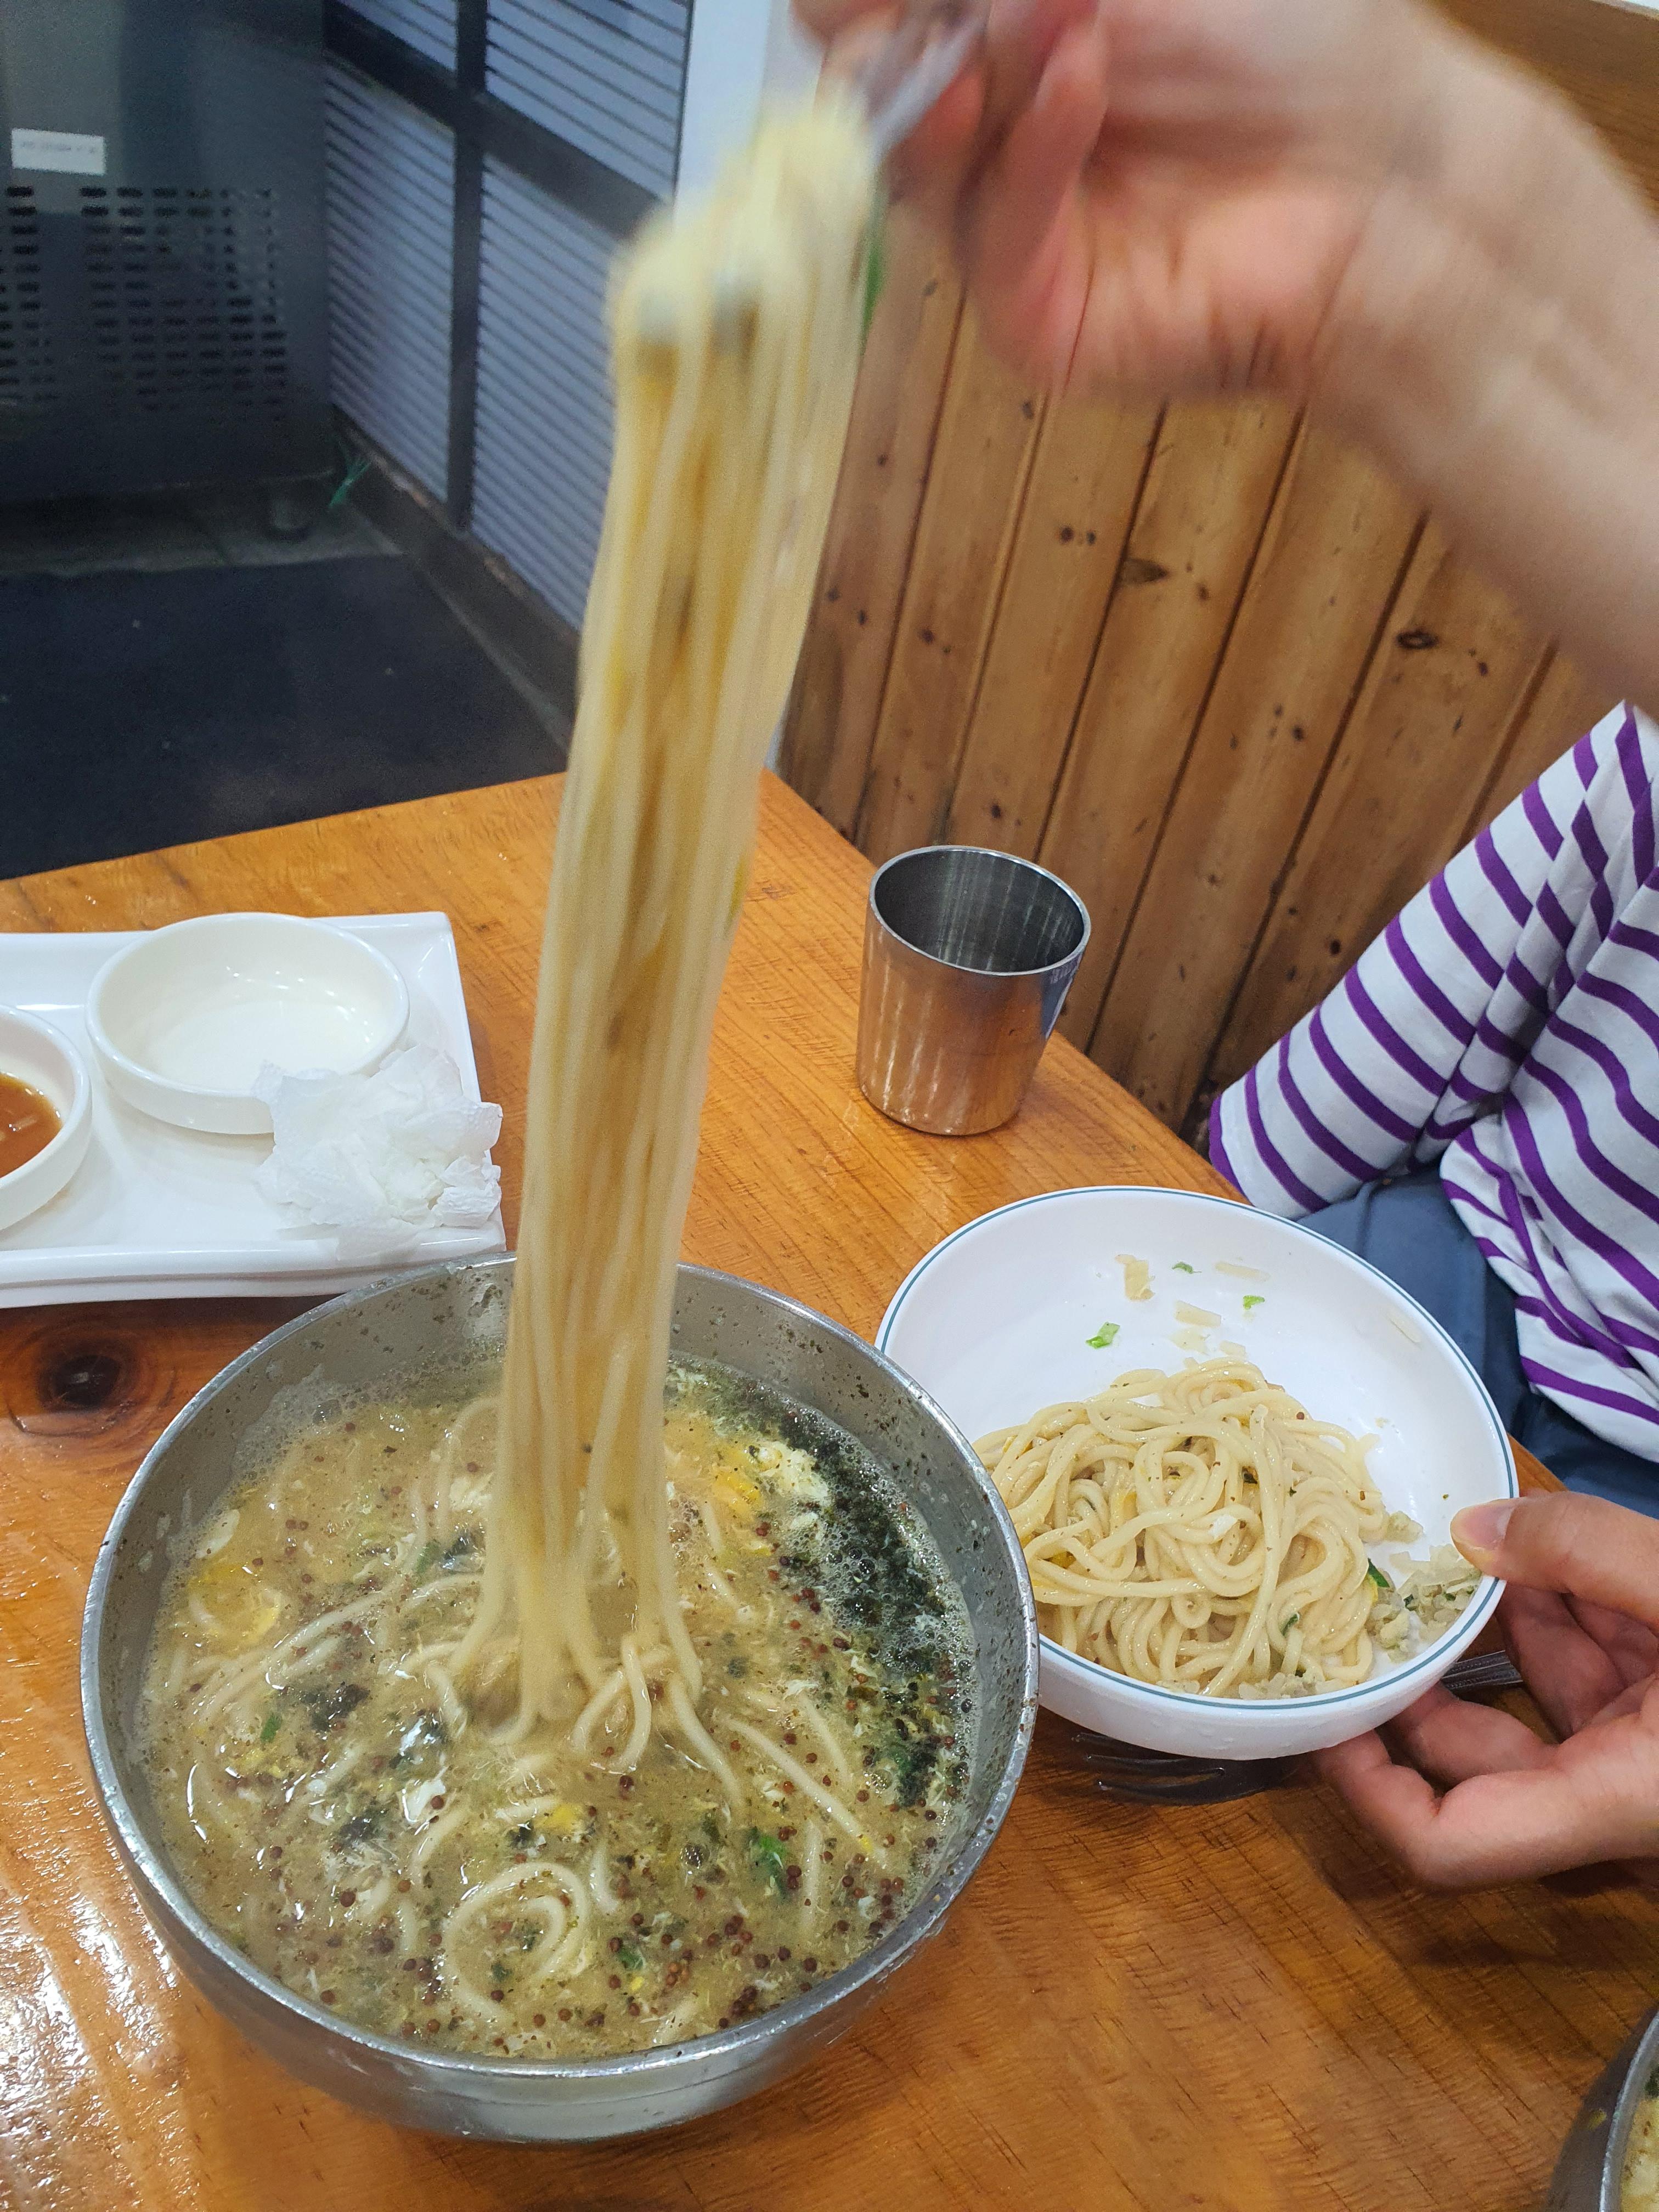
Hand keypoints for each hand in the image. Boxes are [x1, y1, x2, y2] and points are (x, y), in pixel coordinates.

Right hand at [809, 0, 1499, 404]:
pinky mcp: (1032, 321)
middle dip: (906, 19)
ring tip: (1068, 12)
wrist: (1389, 178)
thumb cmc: (1292, 46)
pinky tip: (1086, 83)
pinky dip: (1034, 146)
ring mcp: (1000, 235)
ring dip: (988, 63)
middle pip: (858, 86)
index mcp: (993, 49)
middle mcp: (982, 143)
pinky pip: (988, 230)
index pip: (859, 18)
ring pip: (910, 155)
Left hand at [1319, 1494, 1658, 1887]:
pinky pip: (1588, 1677)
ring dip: (1491, 1623)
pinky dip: (1558, 1613)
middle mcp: (1615, 1800)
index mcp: (1613, 1804)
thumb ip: (1589, 1551)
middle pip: (1475, 1756)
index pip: (1448, 1843)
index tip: (1320, 1716)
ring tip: (1443, 1545)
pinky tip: (1534, 1544)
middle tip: (1362, 1599)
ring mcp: (1639, 1762)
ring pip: (1534, 1703)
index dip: (1366, 1791)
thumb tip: (1472, 1527)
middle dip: (1421, 1672)